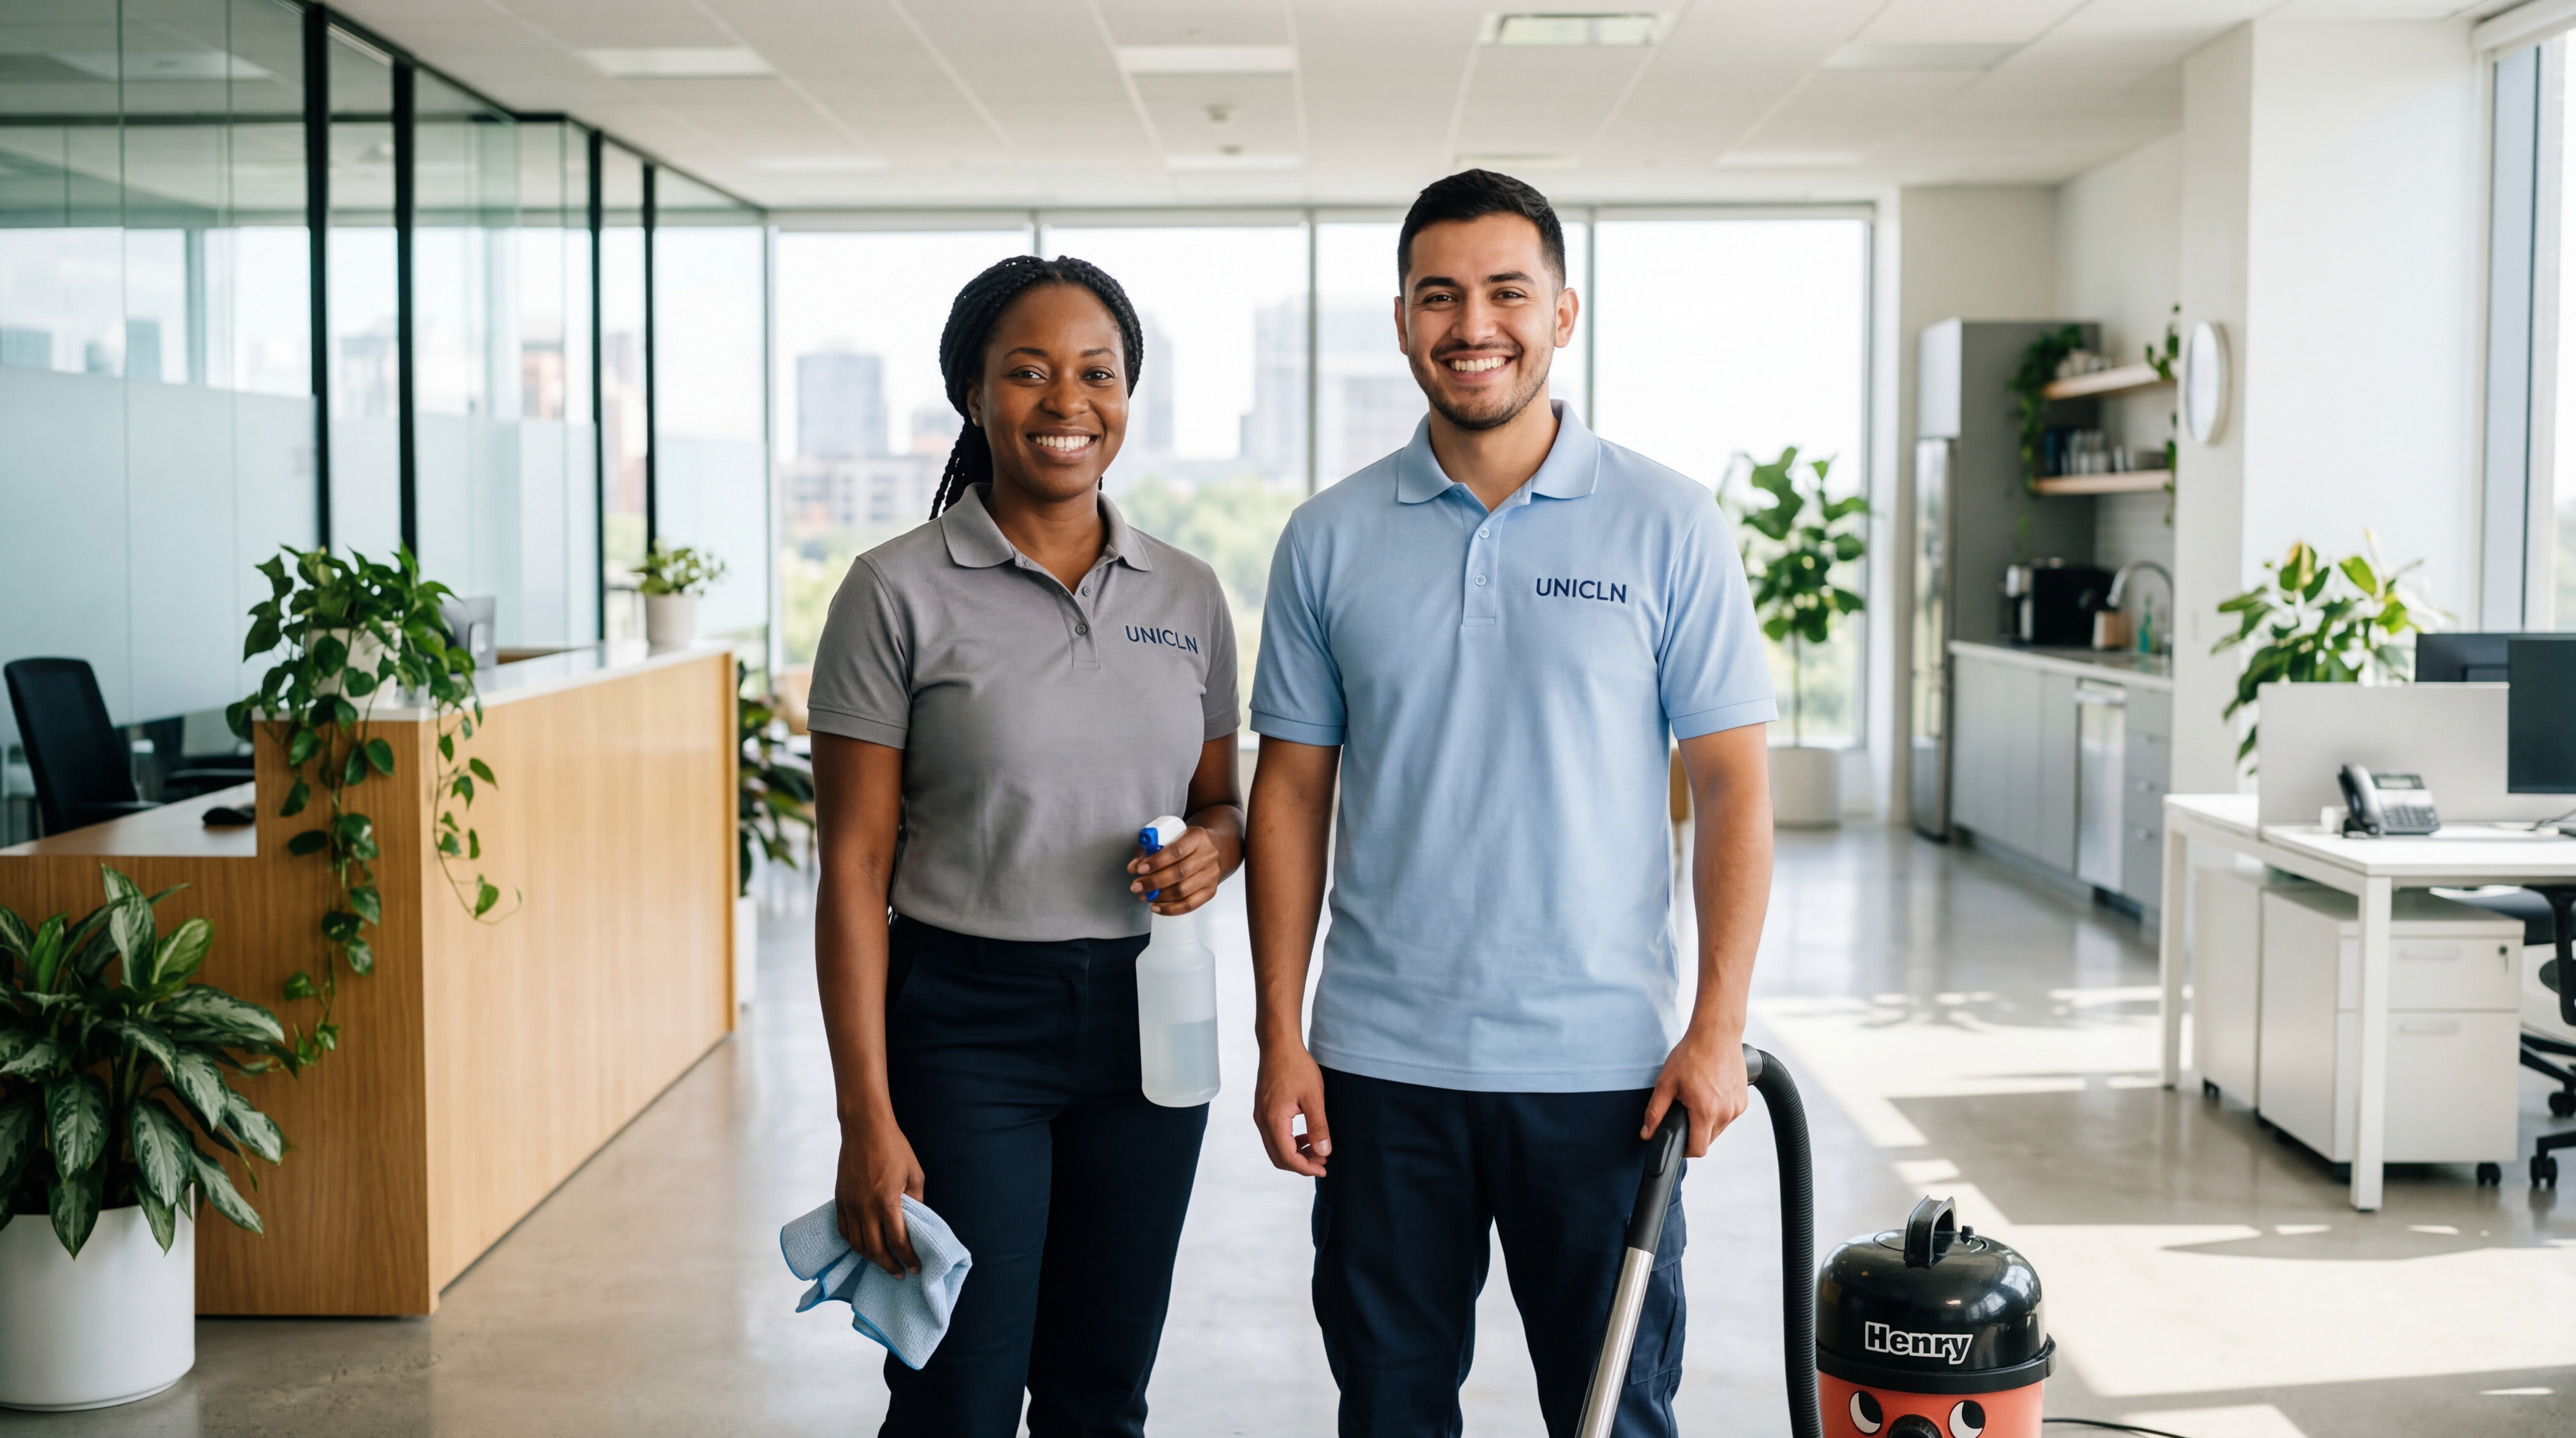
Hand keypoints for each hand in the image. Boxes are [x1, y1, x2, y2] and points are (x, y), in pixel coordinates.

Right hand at [835, 1111, 925, 1274]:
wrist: (864, 1128)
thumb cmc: (894, 1147)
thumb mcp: (914, 1174)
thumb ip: (917, 1201)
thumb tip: (917, 1222)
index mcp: (888, 1202)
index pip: (898, 1241)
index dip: (908, 1258)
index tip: (915, 1267)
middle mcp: (866, 1208)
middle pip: (875, 1250)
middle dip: (889, 1266)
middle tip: (900, 1273)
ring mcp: (850, 1205)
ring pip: (857, 1244)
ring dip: (871, 1258)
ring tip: (883, 1262)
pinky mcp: (839, 1200)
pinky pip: (844, 1231)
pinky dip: (854, 1243)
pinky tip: (864, 1246)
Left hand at [1130, 824, 1222, 914]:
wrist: (1213, 849)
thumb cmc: (1185, 844)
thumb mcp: (1168, 838)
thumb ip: (1149, 850)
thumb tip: (1134, 867)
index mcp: (1197, 837)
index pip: (1177, 851)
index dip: (1157, 861)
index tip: (1140, 869)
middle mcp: (1208, 856)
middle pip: (1180, 873)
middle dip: (1153, 882)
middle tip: (1136, 886)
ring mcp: (1211, 875)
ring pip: (1183, 891)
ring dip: (1159, 896)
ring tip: (1143, 896)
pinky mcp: (1210, 891)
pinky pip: (1190, 905)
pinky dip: (1170, 909)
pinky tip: (1156, 907)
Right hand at [1253, 1042, 1332, 1176]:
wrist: (1278, 1045)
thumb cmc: (1296, 1066)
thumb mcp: (1314, 1097)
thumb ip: (1318, 1126)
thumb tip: (1324, 1151)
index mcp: (1274, 1120)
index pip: (1287, 1157)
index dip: (1305, 1168)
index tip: (1323, 1168)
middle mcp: (1262, 1121)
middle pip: (1278, 1157)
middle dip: (1300, 1164)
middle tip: (1322, 1161)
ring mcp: (1260, 1115)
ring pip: (1275, 1147)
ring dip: (1295, 1154)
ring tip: (1317, 1149)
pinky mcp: (1262, 1110)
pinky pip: (1273, 1135)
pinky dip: (1288, 1142)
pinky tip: (1304, 1136)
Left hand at [1642, 1027, 1748, 1158]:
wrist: (1717, 1033)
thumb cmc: (1691, 1054)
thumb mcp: (1666, 1082)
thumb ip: (1655, 1112)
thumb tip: (1647, 1134)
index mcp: (1705, 1111)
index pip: (1698, 1150)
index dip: (1684, 1149)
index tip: (1677, 1140)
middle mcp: (1725, 1113)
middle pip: (1708, 1140)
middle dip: (1694, 1132)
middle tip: (1683, 1110)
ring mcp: (1737, 1107)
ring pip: (1719, 1129)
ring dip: (1707, 1122)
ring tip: (1697, 1098)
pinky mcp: (1744, 1100)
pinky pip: (1728, 1116)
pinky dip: (1718, 1111)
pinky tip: (1710, 1093)